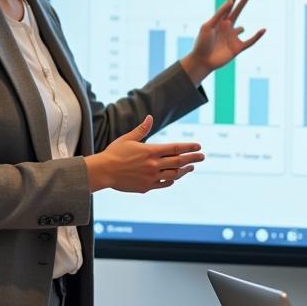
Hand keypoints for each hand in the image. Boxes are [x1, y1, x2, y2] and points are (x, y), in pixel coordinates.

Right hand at [84, 115, 203, 192]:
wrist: (103, 171)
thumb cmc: (114, 153)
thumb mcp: (128, 138)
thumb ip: (142, 129)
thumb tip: (150, 118)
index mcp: (151, 151)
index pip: (176, 148)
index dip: (189, 147)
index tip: (199, 146)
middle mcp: (153, 165)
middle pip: (179, 161)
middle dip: (193, 158)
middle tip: (202, 156)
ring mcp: (151, 177)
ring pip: (174, 174)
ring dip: (184, 170)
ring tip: (191, 167)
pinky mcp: (146, 187)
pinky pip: (164, 184)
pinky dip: (171, 180)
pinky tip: (175, 177)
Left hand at [179, 0, 265, 83]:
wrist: (202, 61)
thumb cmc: (202, 43)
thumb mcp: (208, 26)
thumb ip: (219, 14)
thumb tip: (230, 2)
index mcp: (218, 22)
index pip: (226, 8)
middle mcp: (226, 28)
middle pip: (236, 12)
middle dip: (242, 3)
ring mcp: (232, 38)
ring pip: (241, 29)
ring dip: (241, 28)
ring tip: (241, 28)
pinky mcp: (237, 48)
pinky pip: (250, 41)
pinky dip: (257, 36)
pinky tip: (263, 30)